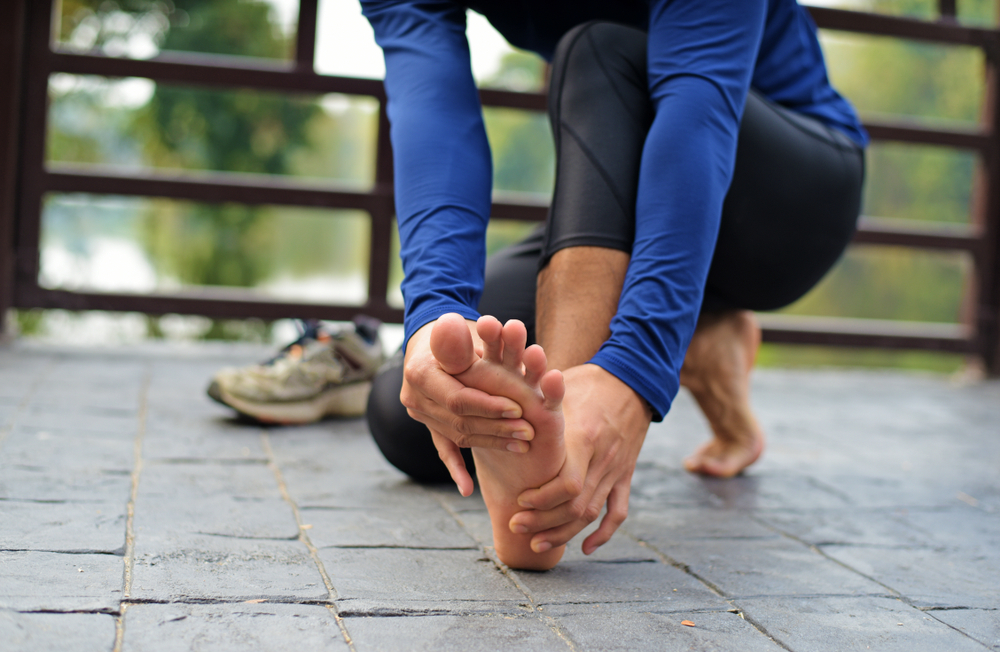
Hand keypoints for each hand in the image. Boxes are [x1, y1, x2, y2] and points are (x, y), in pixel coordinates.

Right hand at [400, 315, 534, 495]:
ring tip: (522, 445)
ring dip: (491, 442)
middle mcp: (414, 397)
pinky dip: (455, 468)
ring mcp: (420, 413)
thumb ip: (460, 339)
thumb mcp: (459, 330)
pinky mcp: (429, 423)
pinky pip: (442, 448)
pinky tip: (467, 489)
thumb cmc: (456, 330)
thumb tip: (453, 327)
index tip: (519, 410)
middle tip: (529, 432)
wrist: (435, 336)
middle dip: (497, 428)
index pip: (458, 398)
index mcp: (420, 373)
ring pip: (457, 435)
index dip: (489, 407)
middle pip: (459, 421)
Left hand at [510, 364, 650, 553]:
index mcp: (583, 438)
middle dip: (544, 522)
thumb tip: (498, 401)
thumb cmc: (586, 382)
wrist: (632, 380)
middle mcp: (602, 458)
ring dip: (564, 533)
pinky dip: (603, 534)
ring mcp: (616, 469)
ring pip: (592, 513)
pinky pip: (618, 511)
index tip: (519, 502)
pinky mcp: (625, 474)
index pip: (567, 483)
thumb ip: (535, 400)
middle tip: (516, 526)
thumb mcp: (559, 386)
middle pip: (576, 505)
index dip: (543, 499)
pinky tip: (584, 548)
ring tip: (537, 544)